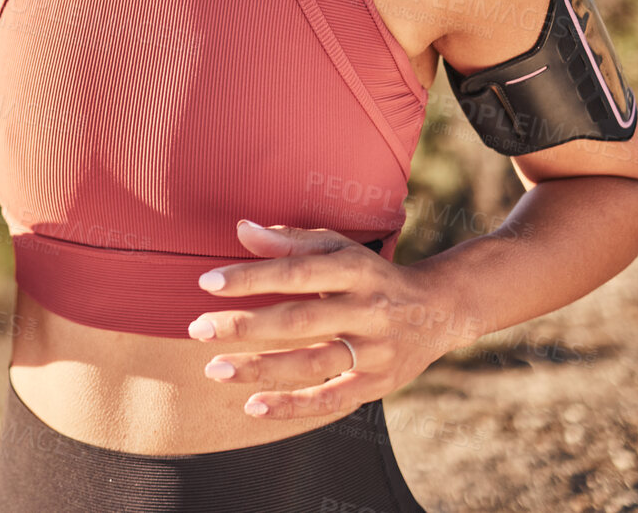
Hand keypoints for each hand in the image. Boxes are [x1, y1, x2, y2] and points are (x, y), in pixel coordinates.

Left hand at [187, 220, 459, 420]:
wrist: (440, 309)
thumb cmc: (372, 274)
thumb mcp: (340, 248)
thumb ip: (290, 240)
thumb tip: (241, 229)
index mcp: (355, 269)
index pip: (297, 272)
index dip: (251, 277)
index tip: (206, 282)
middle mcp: (367, 309)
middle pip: (300, 320)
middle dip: (245, 326)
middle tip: (197, 329)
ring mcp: (375, 350)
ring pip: (312, 363)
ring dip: (261, 368)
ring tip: (215, 369)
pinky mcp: (378, 384)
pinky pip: (331, 399)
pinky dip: (292, 407)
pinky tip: (253, 406)